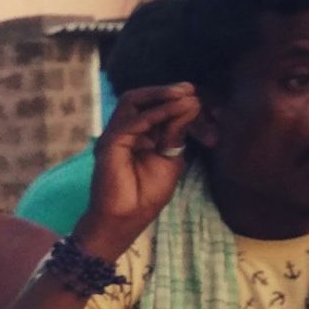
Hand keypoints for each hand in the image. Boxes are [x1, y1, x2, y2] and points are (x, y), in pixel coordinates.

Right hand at [81, 84, 200, 251]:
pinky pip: (135, 120)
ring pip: (133, 102)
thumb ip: (177, 132)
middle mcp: (124, 132)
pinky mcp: (110, 144)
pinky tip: (177, 109)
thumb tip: (191, 103)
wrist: (127, 218)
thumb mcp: (171, 158)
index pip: (153, 108)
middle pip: (139, 99)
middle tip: (190, 89)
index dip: (174, 101)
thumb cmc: (147, 194)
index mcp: (137, 135)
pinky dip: (158, 112)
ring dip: (160, 95)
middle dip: (165, 91)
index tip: (197, 97)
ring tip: (184, 94)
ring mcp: (115, 136)